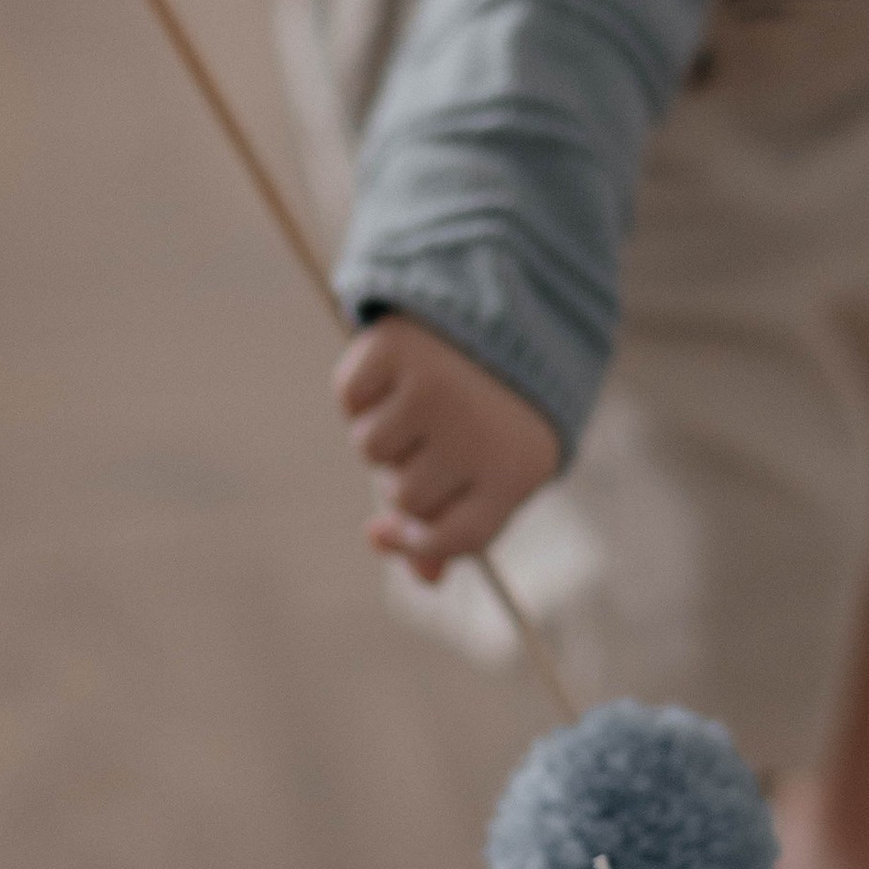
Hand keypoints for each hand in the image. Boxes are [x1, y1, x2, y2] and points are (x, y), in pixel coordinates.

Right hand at [333, 314, 560, 582]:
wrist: (507, 291)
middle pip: (406, 498)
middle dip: (407, 475)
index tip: (383, 531)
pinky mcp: (394, 347)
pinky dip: (361, 387)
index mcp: (521, 466)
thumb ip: (465, 520)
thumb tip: (424, 577)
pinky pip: (348, 397)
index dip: (416, 542)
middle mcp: (477, 432)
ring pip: (370, 450)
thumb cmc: (503, 397)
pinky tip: (398, 365)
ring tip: (422, 392)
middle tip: (434, 431)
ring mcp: (434, 388)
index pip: (456, 537)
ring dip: (384, 429)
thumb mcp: (502, 459)